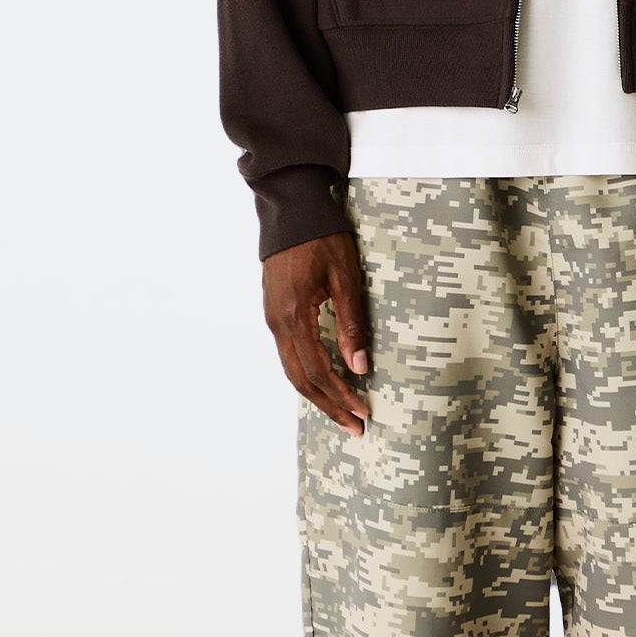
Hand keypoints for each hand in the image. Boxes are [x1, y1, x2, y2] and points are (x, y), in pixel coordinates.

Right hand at [262, 231, 371, 434]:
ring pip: (291, 369)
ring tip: (343, 412)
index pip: (317, 371)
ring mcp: (272, 318)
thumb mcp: (345, 277)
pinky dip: (306, 374)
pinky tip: (324, 382)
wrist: (291, 209)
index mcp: (294, 315)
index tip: (363, 412)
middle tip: (356, 428)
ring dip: (317, 394)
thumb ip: (351, 323)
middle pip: (300, 380)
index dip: (340, 396)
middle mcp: (277, 322)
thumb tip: (359, 366)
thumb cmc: (322, 237)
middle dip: (328, 406)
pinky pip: (288, 353)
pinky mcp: (274, 311)